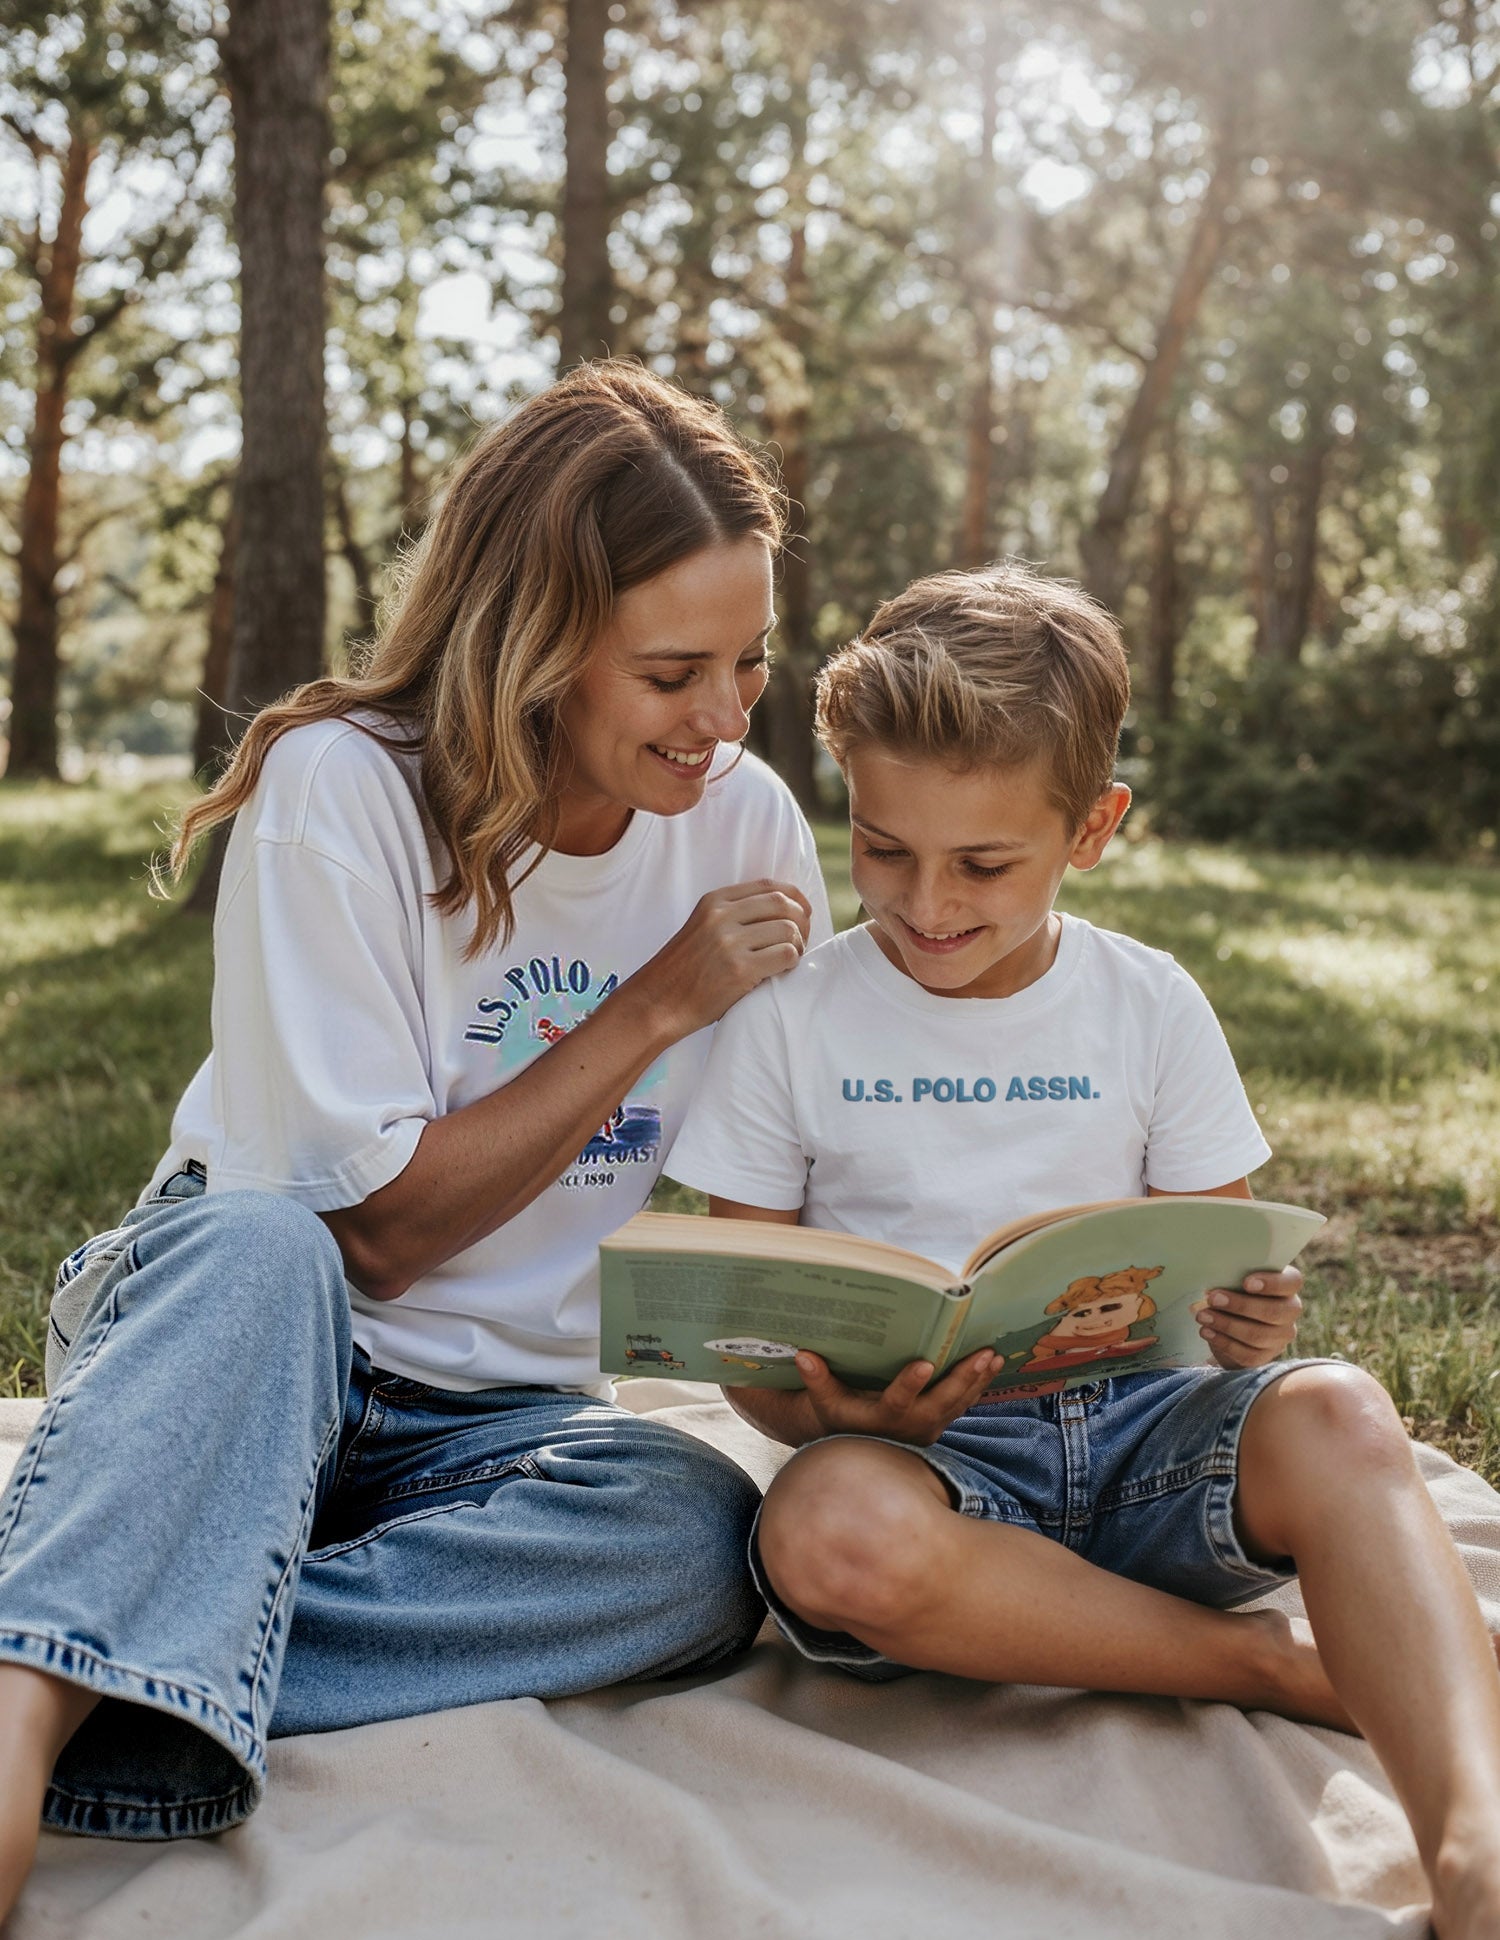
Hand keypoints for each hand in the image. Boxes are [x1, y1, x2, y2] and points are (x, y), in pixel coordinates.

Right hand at [628, 879, 812, 1037]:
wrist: (658, 1001)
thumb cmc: (685, 970)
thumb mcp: (702, 927)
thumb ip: (734, 914)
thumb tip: (784, 909)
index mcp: (714, 901)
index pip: (768, 885)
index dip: (795, 897)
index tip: (803, 912)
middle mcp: (721, 916)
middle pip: (782, 904)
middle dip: (802, 920)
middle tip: (802, 939)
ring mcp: (730, 943)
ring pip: (788, 929)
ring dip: (798, 944)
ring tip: (789, 958)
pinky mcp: (739, 970)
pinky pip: (786, 955)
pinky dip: (792, 962)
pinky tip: (781, 971)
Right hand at [791, 1347, 998, 1445]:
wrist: (857, 1447)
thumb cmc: (838, 1415)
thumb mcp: (824, 1399)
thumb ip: (817, 1379)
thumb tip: (802, 1355)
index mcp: (880, 1419)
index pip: (897, 1402)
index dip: (911, 1384)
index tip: (925, 1363)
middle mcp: (909, 1426)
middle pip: (940, 1403)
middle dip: (962, 1379)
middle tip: (981, 1354)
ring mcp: (929, 1426)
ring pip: (958, 1404)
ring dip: (978, 1380)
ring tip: (993, 1355)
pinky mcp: (940, 1422)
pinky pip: (964, 1404)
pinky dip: (980, 1385)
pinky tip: (994, 1364)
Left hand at [1196, 1265, 1303, 1368]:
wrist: (1232, 1320)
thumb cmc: (1234, 1289)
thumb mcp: (1236, 1278)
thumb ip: (1233, 1277)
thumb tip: (1214, 1283)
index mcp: (1287, 1285)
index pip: (1292, 1282)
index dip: (1271, 1283)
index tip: (1246, 1283)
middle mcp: (1290, 1311)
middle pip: (1274, 1312)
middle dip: (1240, 1306)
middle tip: (1213, 1299)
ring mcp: (1281, 1336)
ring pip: (1258, 1335)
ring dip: (1226, 1325)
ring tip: (1203, 1316)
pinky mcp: (1266, 1355)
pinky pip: (1248, 1354)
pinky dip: (1224, 1343)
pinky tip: (1207, 1332)